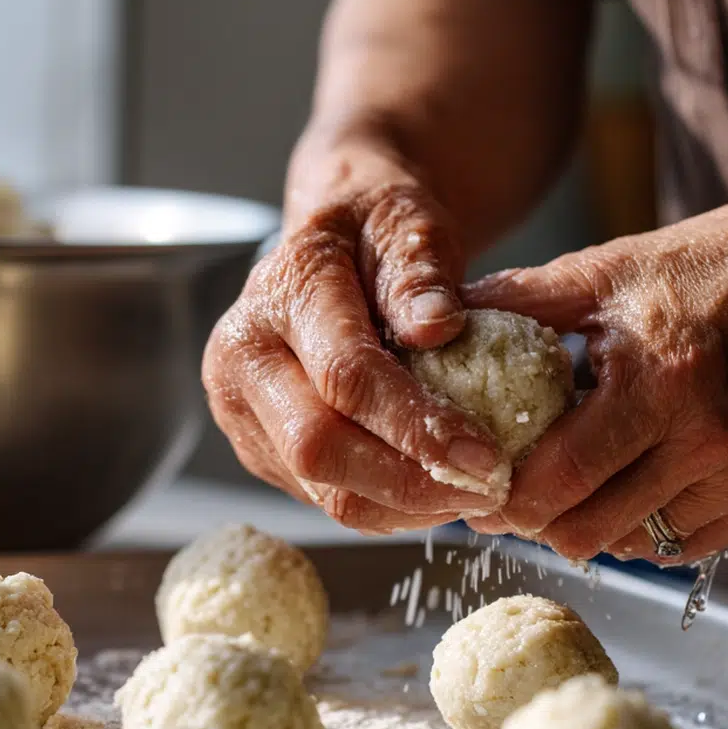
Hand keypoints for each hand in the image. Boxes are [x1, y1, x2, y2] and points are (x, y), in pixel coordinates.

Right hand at [203, 143, 509, 531]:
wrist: (331, 245)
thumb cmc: (377, 231)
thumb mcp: (407, 222)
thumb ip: (419, 269)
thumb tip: (437, 326)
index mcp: (279, 293)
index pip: (344, 375)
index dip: (416, 425)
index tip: (486, 455)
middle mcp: (241, 357)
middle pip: (318, 448)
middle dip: (408, 482)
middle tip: (485, 490)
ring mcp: (241, 410)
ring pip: (320, 490)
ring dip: (403, 506)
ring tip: (469, 494)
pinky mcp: (259, 448)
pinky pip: (323, 498)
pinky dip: (385, 506)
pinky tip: (432, 487)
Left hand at [462, 195, 727, 561]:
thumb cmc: (718, 267)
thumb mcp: (612, 268)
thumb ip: (522, 301)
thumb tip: (442, 319)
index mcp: (660, 382)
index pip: (558, 478)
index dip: (503, 497)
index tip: (475, 488)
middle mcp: (706, 443)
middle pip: (583, 530)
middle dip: (531, 520)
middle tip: (507, 493)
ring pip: (624, 547)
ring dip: (581, 524)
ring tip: (563, 482)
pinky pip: (671, 548)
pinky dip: (633, 528)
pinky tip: (621, 485)